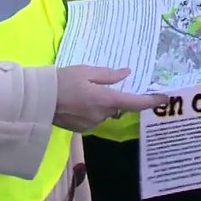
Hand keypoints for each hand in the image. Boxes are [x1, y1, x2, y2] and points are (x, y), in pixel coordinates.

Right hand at [53, 66, 168, 131]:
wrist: (37, 100)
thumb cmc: (62, 80)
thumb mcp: (86, 71)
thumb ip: (108, 75)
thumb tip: (126, 74)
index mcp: (106, 100)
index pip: (134, 103)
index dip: (151, 101)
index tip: (164, 98)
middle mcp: (102, 116)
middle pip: (117, 107)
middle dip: (114, 97)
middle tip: (100, 84)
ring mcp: (91, 124)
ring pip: (105, 112)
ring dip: (101, 103)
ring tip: (84, 91)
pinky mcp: (81, 129)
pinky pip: (93, 118)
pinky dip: (91, 110)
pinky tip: (77, 101)